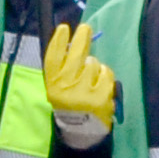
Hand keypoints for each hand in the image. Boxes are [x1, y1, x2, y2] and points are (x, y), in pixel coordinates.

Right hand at [42, 20, 115, 136]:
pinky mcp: (101, 95)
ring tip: (91, 76)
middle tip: (85, 27)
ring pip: (93, 63)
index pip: (53, 58)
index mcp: (53, 84)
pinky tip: (101, 83)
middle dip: (80, 39)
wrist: (82, 130)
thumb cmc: (70, 103)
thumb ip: (62, 70)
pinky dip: (105, 75)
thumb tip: (70, 45)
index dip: (58, 42)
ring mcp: (84, 91)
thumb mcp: (58, 88)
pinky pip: (106, 73)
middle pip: (74, 56)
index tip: (64, 28)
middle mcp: (66, 86)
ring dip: (94, 66)